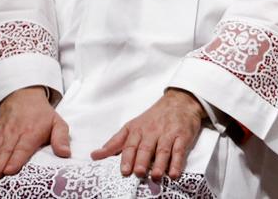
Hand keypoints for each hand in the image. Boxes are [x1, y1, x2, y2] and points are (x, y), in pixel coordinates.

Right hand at [0, 86, 69, 180]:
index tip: (9, 170)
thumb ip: (61, 138)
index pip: (23, 147)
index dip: (15, 159)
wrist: (24, 96)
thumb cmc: (42, 114)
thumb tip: (66, 153)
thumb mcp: (58, 123)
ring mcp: (2, 133)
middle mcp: (15, 133)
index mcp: (32, 132)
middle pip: (5, 150)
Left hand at [91, 88, 205, 179]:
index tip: (124, 171)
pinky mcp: (182, 137)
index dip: (127, 158)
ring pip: (163, 150)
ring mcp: (168, 134)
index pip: (130, 145)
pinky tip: (174, 173)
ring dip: (160, 164)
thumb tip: (95, 155)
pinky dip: (177, 162)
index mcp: (138, 130)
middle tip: (139, 172)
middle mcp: (152, 132)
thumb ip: (114, 142)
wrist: (180, 102)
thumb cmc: (154, 117)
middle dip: (142, 161)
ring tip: (157, 176)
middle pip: (146, 148)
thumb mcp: (132, 126)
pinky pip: (179, 151)